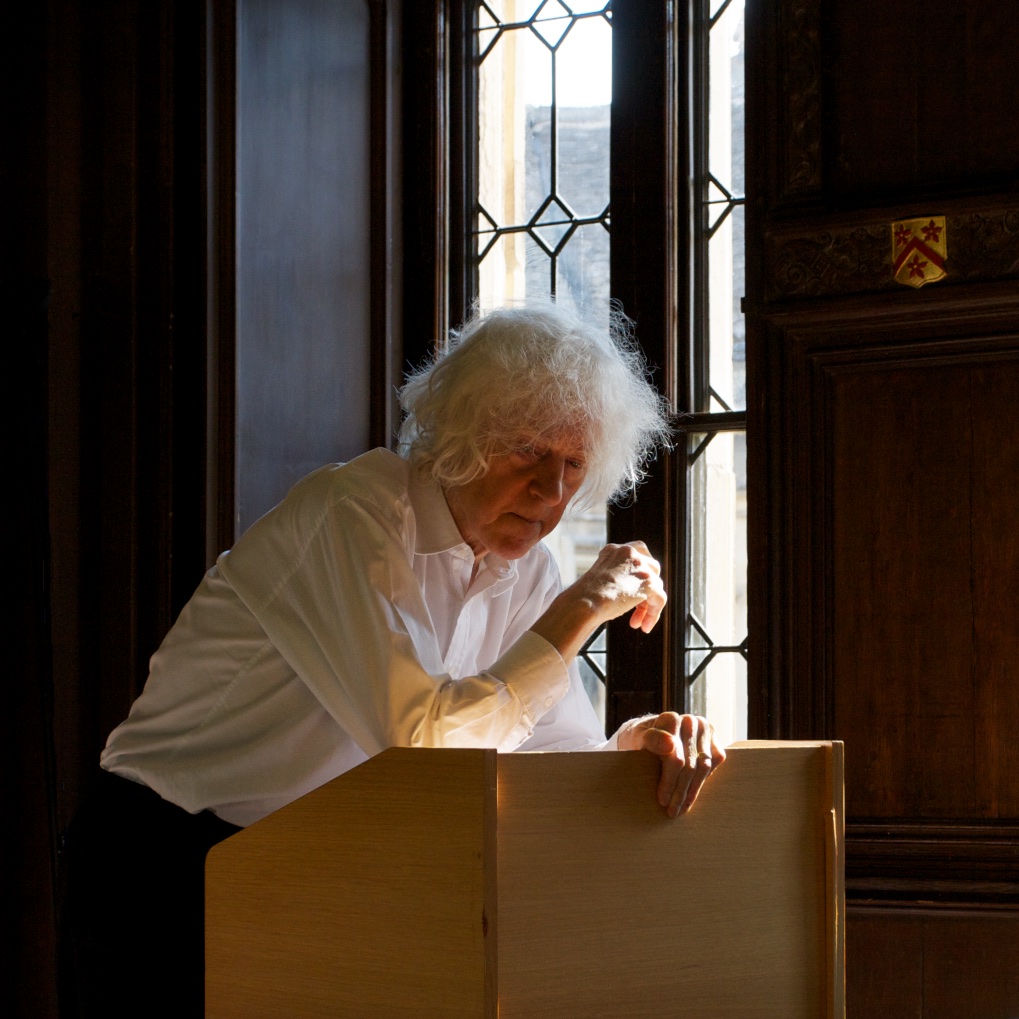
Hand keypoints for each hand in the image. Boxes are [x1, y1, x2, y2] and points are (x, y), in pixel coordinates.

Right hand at [529, 540, 666, 662]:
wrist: (584, 603)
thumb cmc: (584, 599)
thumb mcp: (600, 580)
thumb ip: (616, 578)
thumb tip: (628, 592)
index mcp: (613, 550)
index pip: (636, 556)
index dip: (638, 574)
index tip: (632, 592)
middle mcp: (628, 552)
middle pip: (650, 569)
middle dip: (645, 590)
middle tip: (636, 609)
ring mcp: (640, 566)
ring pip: (655, 585)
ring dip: (647, 605)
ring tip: (637, 623)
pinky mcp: (649, 581)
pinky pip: (660, 598)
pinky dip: (654, 614)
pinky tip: (644, 626)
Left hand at [617, 712, 724, 816]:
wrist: (649, 735)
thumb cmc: (640, 740)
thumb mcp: (636, 740)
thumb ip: (650, 740)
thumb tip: (670, 744)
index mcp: (670, 719)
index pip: (675, 758)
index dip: (669, 782)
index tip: (662, 800)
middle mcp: (689, 722)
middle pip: (690, 765)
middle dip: (680, 791)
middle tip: (671, 811)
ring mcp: (704, 729)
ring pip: (703, 767)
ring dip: (692, 790)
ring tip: (681, 807)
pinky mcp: (714, 739)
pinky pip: (715, 763)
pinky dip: (704, 780)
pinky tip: (692, 792)